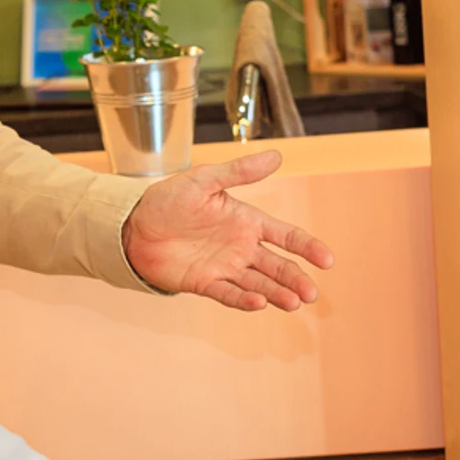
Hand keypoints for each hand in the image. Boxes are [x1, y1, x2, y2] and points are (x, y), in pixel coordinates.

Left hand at [122, 150, 333, 310]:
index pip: (286, 236)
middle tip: (311, 293)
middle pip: (277, 266)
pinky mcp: (204, 283)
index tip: (327, 260)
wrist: (132, 225)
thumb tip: (276, 155)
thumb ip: (239, 172)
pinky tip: (259, 304)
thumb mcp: (204, 180)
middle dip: (296, 279)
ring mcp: (224, 266)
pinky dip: (244, 300)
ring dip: (277, 294)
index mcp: (246, 221)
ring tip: (293, 303)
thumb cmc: (168, 199)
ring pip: (259, 283)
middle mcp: (240, 246)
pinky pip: (228, 294)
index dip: (307, 247)